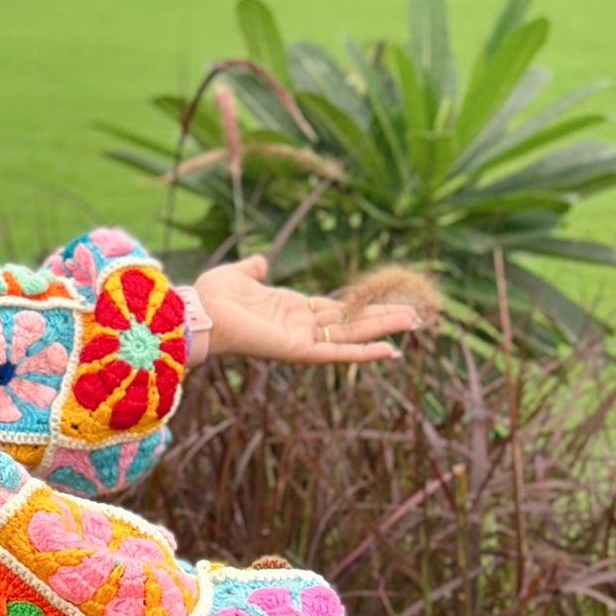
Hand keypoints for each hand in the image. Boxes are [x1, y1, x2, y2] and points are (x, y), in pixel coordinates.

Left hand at [189, 254, 422, 365]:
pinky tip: (389, 351)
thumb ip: (253, 269)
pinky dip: (362, 353)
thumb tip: (260, 261)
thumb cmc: (214, 295)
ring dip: (383, 330)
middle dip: (382, 318)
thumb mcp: (239, 274)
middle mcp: (301, 326)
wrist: (200, 312)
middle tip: (415, 315)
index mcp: (291, 309)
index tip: (386, 302)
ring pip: (352, 335)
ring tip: (414, 323)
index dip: (361, 307)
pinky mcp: (299, 351)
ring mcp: (303, 340)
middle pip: (352, 323)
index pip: (335, 310)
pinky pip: (337, 353)